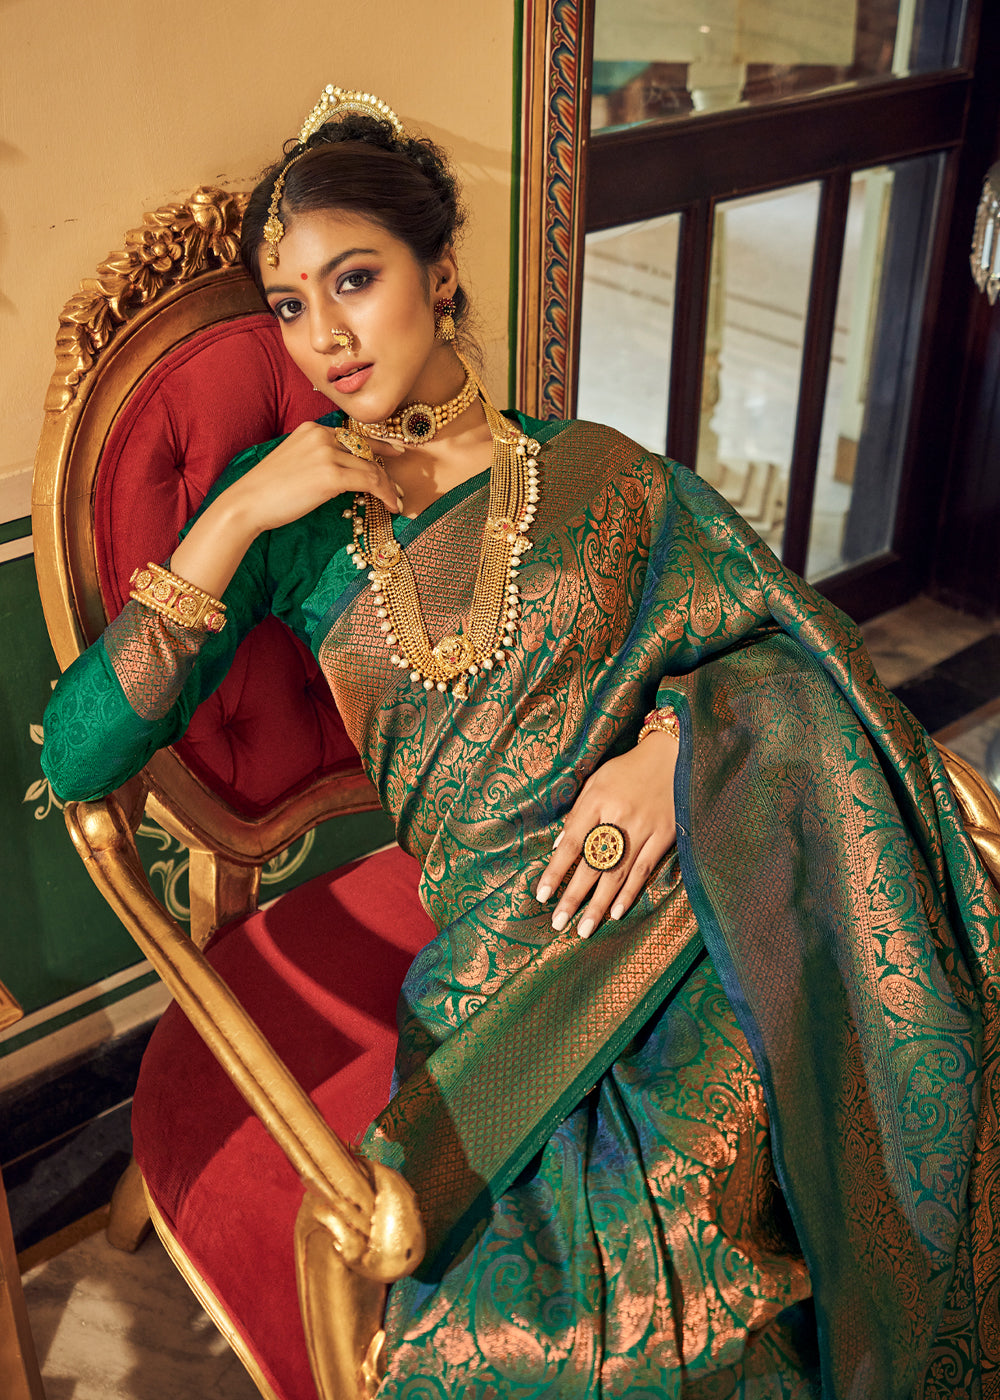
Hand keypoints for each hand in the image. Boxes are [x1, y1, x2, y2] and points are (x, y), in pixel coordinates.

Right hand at [169, 422, 402, 599]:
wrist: (246, 503)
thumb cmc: (266, 491)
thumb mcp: (293, 463)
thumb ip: (317, 459)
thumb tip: (343, 473)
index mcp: (312, 429)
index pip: (353, 435)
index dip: (378, 445)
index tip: (395, 453)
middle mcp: (321, 435)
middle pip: (365, 450)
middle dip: (386, 468)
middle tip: (400, 484)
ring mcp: (327, 453)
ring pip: (370, 467)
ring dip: (387, 487)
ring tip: (397, 501)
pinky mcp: (331, 474)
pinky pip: (370, 481)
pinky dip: (385, 494)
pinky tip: (391, 506)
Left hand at [535, 733, 677, 937]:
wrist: (673, 757)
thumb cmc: (627, 771)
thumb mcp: (596, 783)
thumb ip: (578, 815)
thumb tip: (558, 849)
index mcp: (597, 800)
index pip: (572, 842)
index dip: (556, 871)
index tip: (542, 895)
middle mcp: (619, 816)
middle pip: (593, 863)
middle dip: (573, 896)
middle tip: (558, 923)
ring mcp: (644, 828)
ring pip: (618, 873)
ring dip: (599, 904)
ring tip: (584, 929)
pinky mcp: (665, 836)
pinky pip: (644, 869)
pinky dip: (629, 893)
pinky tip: (616, 912)